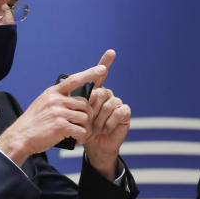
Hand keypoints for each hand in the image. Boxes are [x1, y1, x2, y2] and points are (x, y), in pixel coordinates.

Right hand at [0, 64, 105, 166]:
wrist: (20, 137)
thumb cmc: (34, 123)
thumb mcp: (44, 105)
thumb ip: (59, 100)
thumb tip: (79, 100)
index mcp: (52, 93)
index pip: (74, 80)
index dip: (89, 74)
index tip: (102, 69)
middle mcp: (55, 99)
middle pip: (85, 104)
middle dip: (87, 116)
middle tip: (82, 125)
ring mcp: (58, 112)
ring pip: (85, 118)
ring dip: (84, 128)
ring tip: (77, 134)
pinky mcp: (60, 125)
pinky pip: (81, 130)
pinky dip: (81, 137)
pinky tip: (75, 140)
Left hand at [82, 50, 130, 179]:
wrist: (93, 147)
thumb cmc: (82, 130)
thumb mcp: (75, 115)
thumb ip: (75, 102)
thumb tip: (79, 92)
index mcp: (95, 93)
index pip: (101, 75)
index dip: (106, 62)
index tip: (111, 52)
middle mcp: (107, 96)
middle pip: (102, 92)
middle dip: (93, 108)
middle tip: (89, 119)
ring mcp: (117, 104)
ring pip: (110, 102)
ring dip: (101, 118)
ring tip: (97, 127)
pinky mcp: (124, 114)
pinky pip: (119, 111)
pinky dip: (111, 121)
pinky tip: (107, 128)